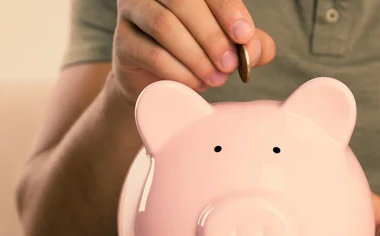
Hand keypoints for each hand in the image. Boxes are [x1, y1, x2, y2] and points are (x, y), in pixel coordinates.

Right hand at [113, 0, 276, 100]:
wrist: (159, 83)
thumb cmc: (198, 54)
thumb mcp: (230, 46)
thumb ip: (250, 44)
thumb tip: (256, 49)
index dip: (228, 9)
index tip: (245, 36)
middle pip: (183, 1)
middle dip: (212, 36)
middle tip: (229, 65)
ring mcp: (134, 10)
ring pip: (164, 25)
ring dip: (196, 56)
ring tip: (215, 78)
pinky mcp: (123, 40)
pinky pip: (151, 53)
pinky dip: (179, 71)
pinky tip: (196, 83)